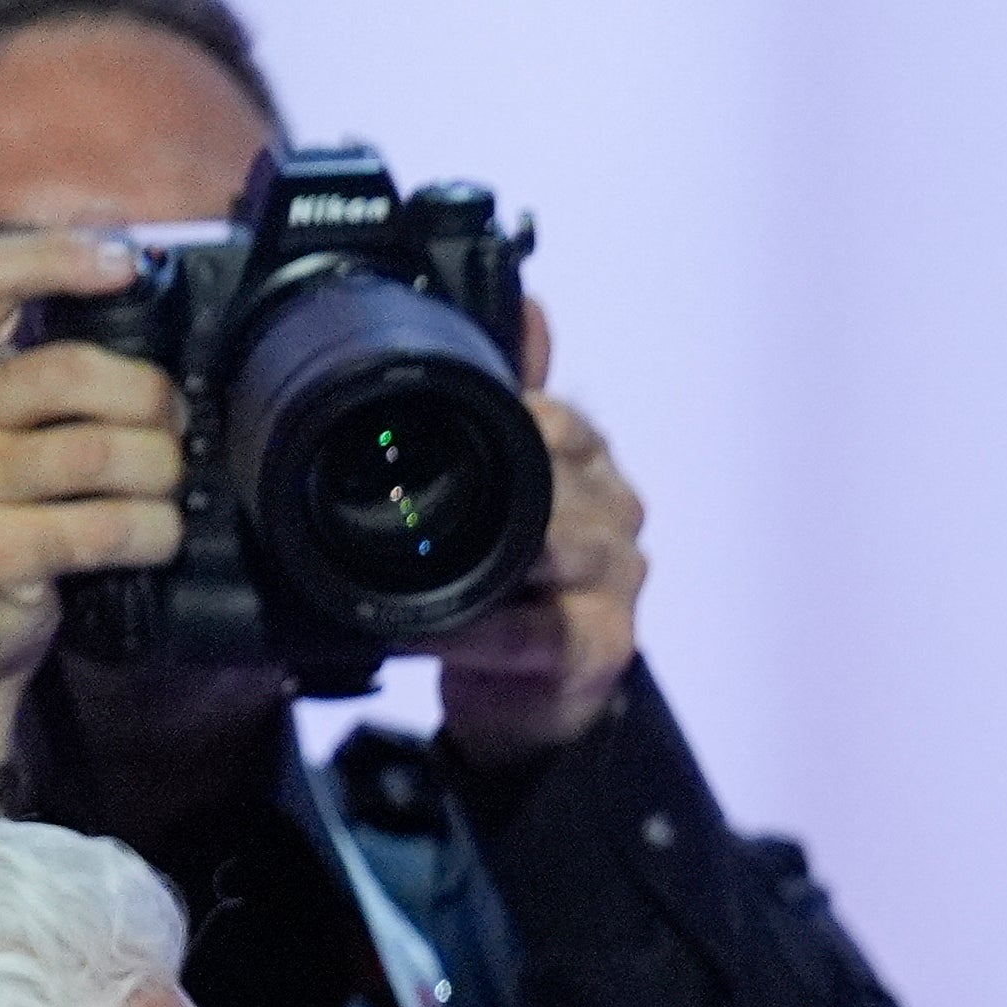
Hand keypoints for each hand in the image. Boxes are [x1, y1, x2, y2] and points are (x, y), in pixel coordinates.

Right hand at [0, 230, 189, 769]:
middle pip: (77, 371)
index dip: (59, 256)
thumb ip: (37, 369)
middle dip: (154, 400)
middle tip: (175, 429)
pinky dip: (156, 533)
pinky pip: (112, 526)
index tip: (127, 263)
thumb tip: (144, 307)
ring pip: (106, 452)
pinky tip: (153, 538)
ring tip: (166, 488)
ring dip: (163, 473)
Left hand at [433, 306, 643, 764]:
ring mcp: (617, 581)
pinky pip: (528, 630)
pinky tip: (421, 628)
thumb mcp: (498, 486)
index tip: (418, 438)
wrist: (528, 701)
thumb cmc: (509, 587)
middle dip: (475, 494)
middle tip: (389, 502)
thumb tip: (528, 305)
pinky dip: (468, 630)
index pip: (553, 419)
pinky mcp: (604, 646)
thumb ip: (509, 399)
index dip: (494, 423)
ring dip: (467, 561)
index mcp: (591, 463)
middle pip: (550, 480)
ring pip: (542, 550)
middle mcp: (616, 515)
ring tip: (393, 566)